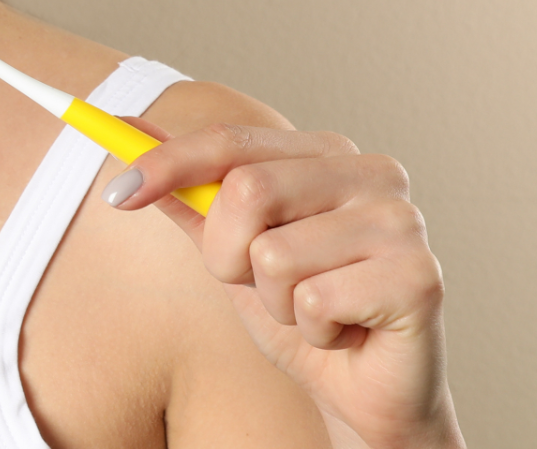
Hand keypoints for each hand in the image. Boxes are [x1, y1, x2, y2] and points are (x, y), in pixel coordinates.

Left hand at [105, 125, 454, 448]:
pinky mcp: (418, 277)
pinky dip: (313, 333)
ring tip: (313, 315)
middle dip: (227, 257)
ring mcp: (402, 222)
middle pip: (248, 190)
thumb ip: (196, 202)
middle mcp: (375, 173)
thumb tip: (132, 138)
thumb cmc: (308, 319)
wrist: (369, 398)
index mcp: (332, 156)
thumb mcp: (237, 260)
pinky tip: (345, 333)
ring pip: (275, 255)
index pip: (235, 140)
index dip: (169, 163)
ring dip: (277, 306)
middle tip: (259, 288)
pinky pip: (314, 302)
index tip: (117, 194)